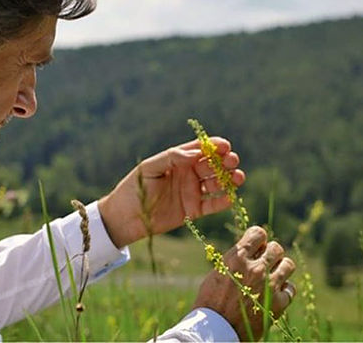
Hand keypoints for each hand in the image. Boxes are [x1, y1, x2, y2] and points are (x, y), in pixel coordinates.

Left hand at [98, 137, 243, 247]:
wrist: (126, 217)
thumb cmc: (134, 188)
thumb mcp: (149, 169)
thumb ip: (171, 158)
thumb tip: (194, 153)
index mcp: (178, 161)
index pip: (201, 149)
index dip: (215, 146)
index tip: (225, 146)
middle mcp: (188, 174)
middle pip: (213, 165)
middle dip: (226, 162)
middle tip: (232, 162)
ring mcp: (192, 192)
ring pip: (216, 184)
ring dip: (229, 180)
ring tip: (237, 178)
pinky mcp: (193, 210)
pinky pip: (212, 205)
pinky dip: (223, 201)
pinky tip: (230, 198)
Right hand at [193, 226, 296, 340]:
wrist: (217, 329)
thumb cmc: (210, 301)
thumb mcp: (218, 273)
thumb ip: (235, 260)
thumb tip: (249, 252)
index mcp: (237, 258)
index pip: (258, 234)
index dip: (258, 239)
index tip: (256, 246)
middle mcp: (255, 268)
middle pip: (276, 248)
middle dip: (271, 254)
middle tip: (264, 263)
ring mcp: (269, 285)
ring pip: (288, 265)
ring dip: (281, 268)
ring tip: (273, 276)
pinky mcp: (279, 303)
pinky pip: (291, 289)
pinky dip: (284, 290)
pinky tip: (275, 295)